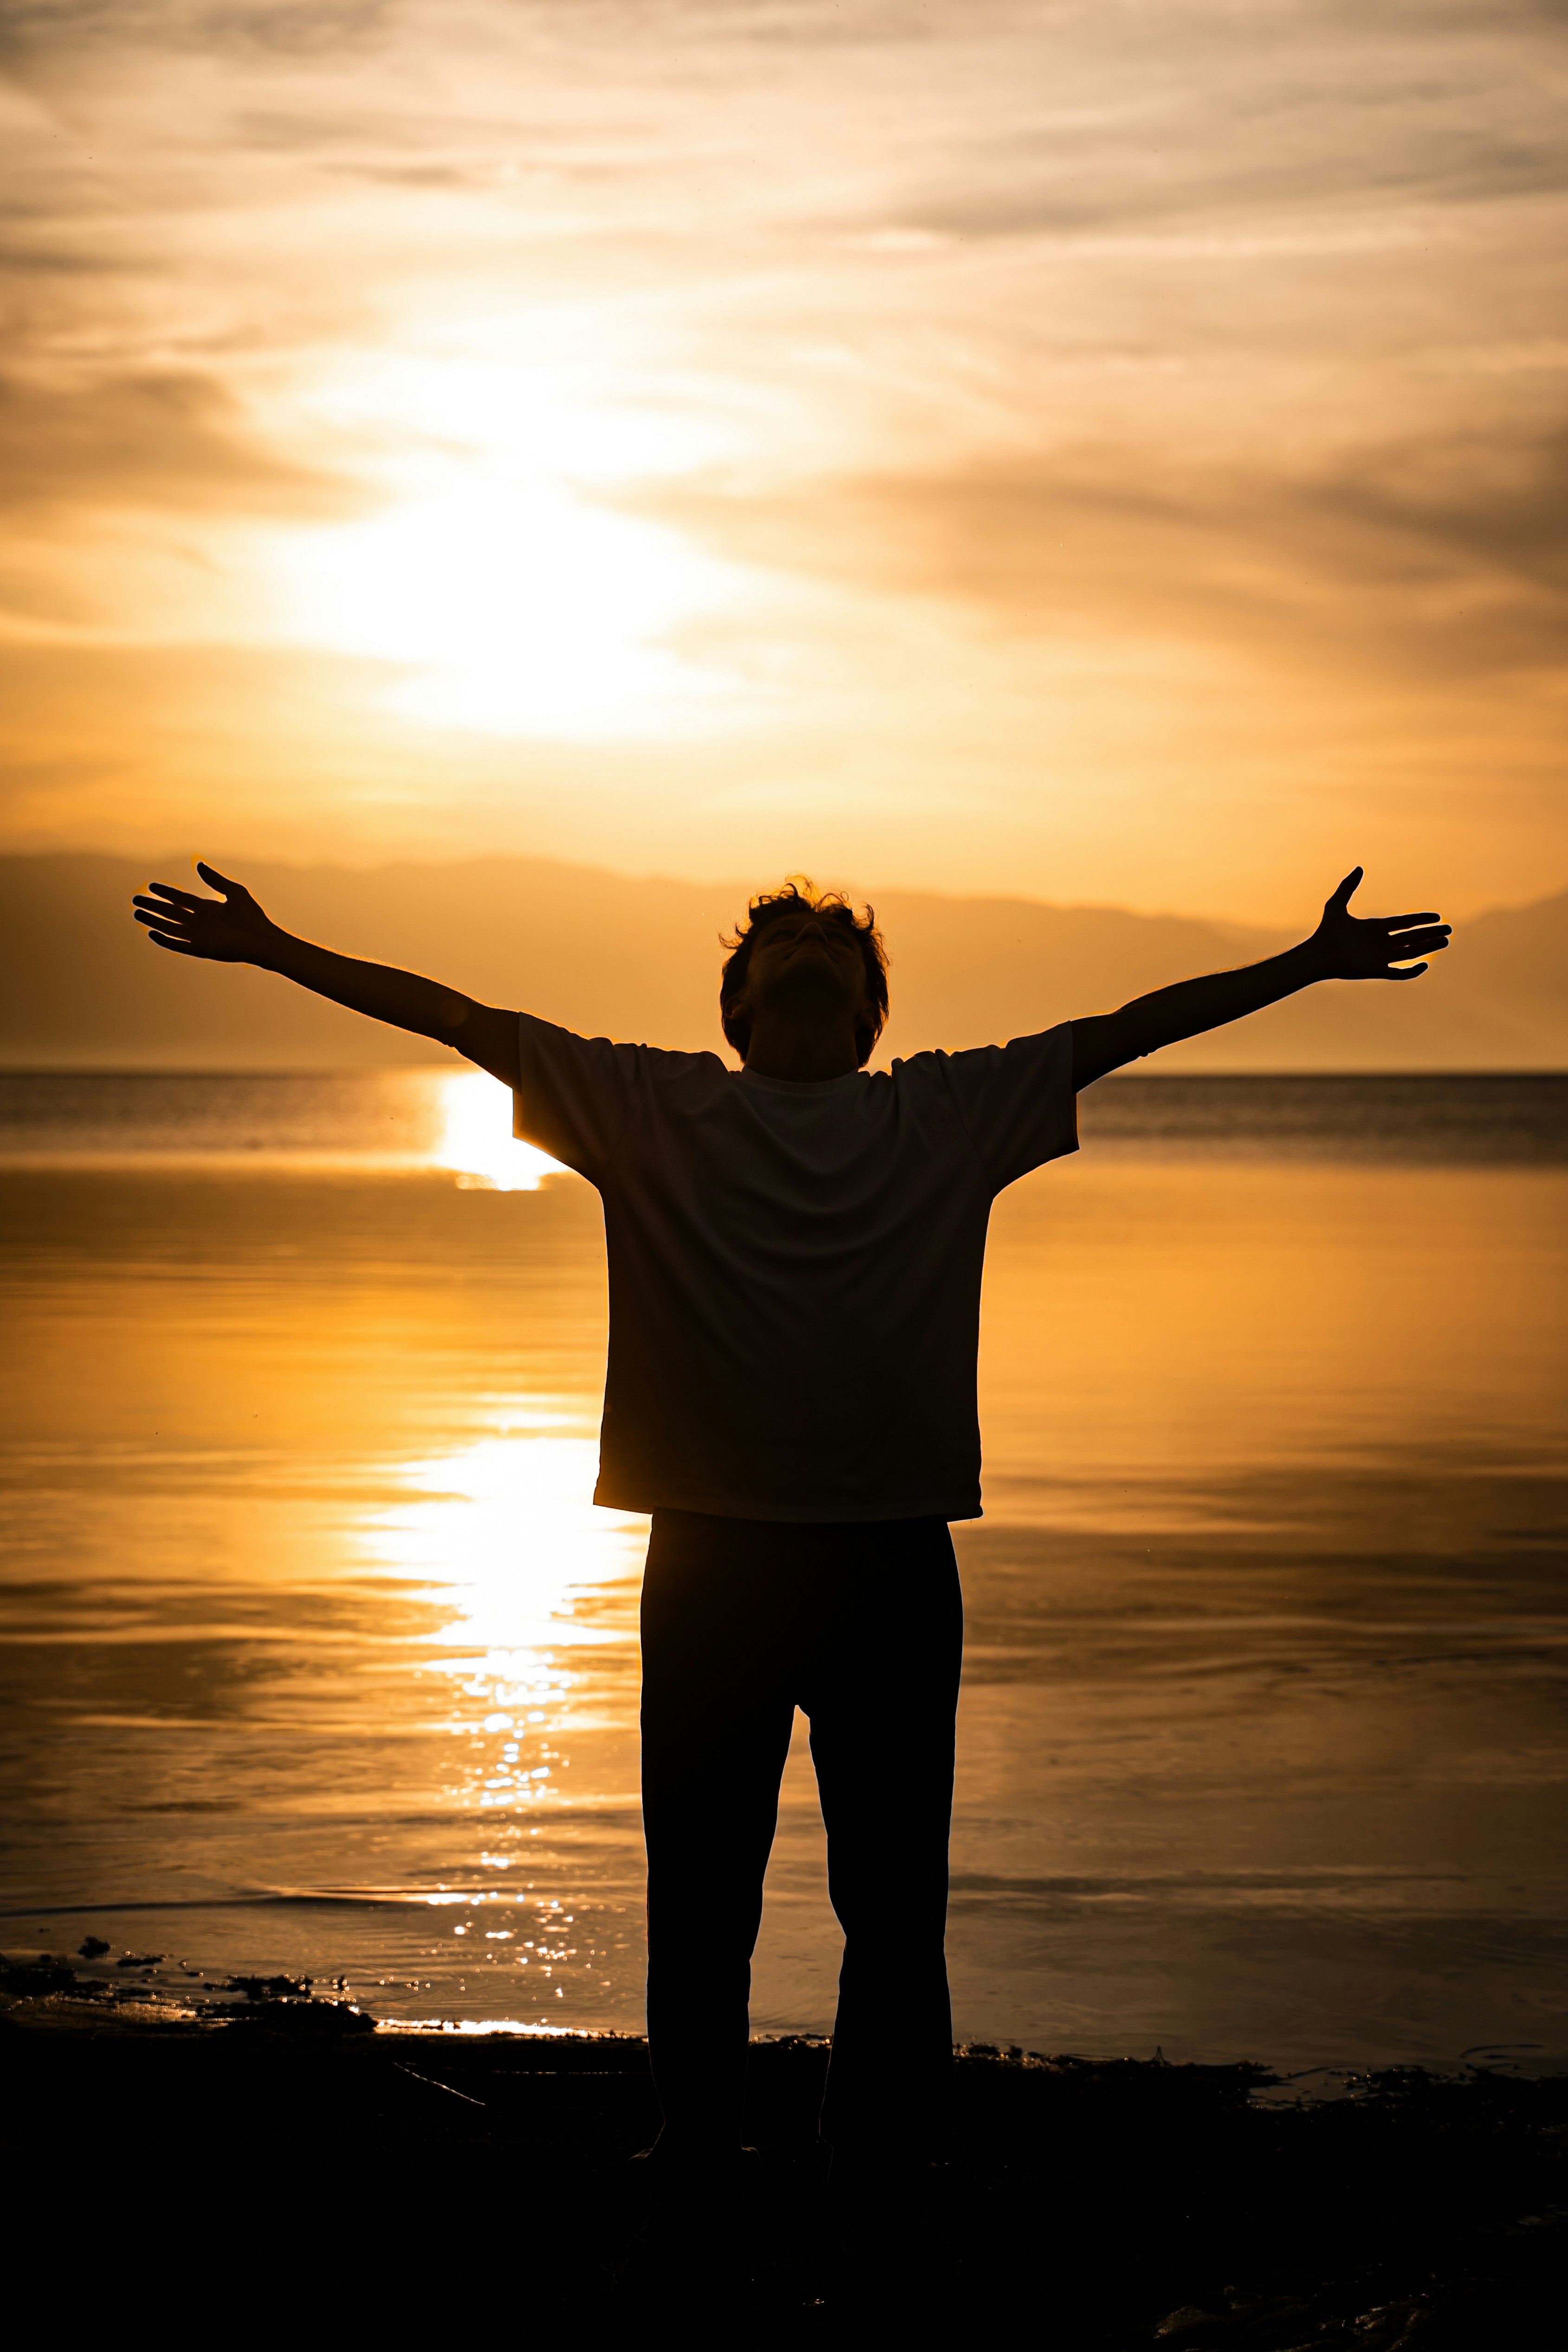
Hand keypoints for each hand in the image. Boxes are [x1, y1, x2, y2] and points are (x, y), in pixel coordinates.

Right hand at [132, 863, 278, 963]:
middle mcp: (200, 922)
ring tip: (137, 913)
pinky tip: (152, 933)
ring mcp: (199, 936)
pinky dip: (165, 940)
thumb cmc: (252, 916)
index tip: (151, 886)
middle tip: (136, 899)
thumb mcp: (234, 892)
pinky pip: (178, 945)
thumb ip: (215, 879)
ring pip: (170, 927)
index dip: (166, 893)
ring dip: (153, 921)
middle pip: (170, 913)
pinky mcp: (200, 949)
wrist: (262, 938)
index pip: (180, 899)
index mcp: (207, 909)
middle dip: (153, 906)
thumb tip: (198, 865)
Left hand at [1307, 868, 1450, 980]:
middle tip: (1449, 930)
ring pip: (1411, 953)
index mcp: (1375, 928)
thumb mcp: (1336, 904)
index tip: (1437, 916)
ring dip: (1428, 947)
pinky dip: (1412, 971)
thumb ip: (1348, 886)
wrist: (1318, 954)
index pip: (1404, 923)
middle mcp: (1381, 943)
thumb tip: (1359, 868)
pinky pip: (1399, 973)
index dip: (1421, 919)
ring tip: (1445, 941)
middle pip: (1412, 938)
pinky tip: (1425, 964)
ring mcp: (1380, 957)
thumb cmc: (1325, 931)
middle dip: (1431, 934)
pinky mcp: (1377, 971)